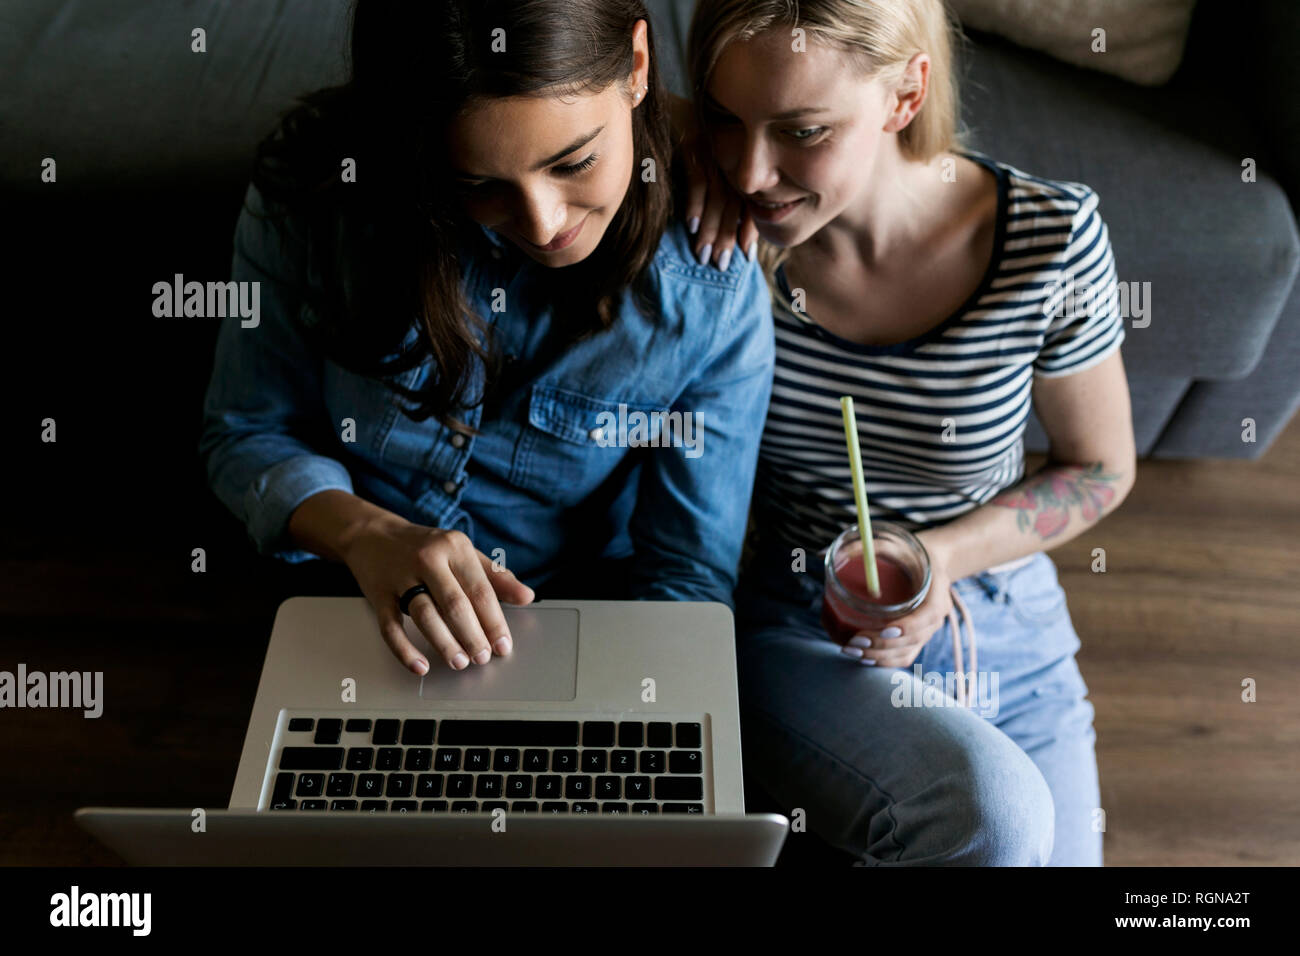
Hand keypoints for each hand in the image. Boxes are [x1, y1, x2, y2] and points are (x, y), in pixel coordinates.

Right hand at [339, 515, 534, 674]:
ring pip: (425, 615)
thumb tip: (527, 596)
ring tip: (460, 662)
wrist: (373, 535)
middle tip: (483, 659)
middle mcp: (428, 558)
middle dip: (473, 636)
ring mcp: (401, 576)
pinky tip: (420, 665)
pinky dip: (405, 649)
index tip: (503, 646)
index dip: (495, 622)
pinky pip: (391, 627)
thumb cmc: (426, 547)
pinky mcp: (379, 594)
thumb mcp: (463, 553)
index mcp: (455, 547)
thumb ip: (496, 576)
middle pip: (455, 603)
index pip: (480, 590)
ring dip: (445, 643)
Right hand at [680, 115, 758, 269]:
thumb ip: (711, 190)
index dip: (748, 229)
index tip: (747, 255)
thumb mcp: (698, 164)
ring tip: (703, 254)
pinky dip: (695, 203)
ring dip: (710, 228)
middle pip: (732, 204)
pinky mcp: (691, 145)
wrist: (657, 104)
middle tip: (721, 264)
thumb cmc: (677, 139)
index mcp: (732, 165)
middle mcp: (726, 159)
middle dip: (727, 236)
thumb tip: (708, 228)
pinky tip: (691, 225)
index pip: (747, 201)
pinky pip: (697, 179)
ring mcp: (710, 152)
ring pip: (716, 196)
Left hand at [840, 546, 952, 668]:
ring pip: (906, 653)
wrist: (928, 564)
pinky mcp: (916, 639)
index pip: (929, 615)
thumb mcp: (889, 545)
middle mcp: (935, 615)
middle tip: (854, 640)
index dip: (909, 626)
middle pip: (913, 639)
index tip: (885, 629)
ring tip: (850, 649)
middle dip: (882, 645)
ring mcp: (927, 631)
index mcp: (937, 590)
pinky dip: (883, 661)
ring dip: (878, 656)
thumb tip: (822, 555)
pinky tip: (862, 657)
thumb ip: (861, 548)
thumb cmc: (905, 553)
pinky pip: (902, 657)